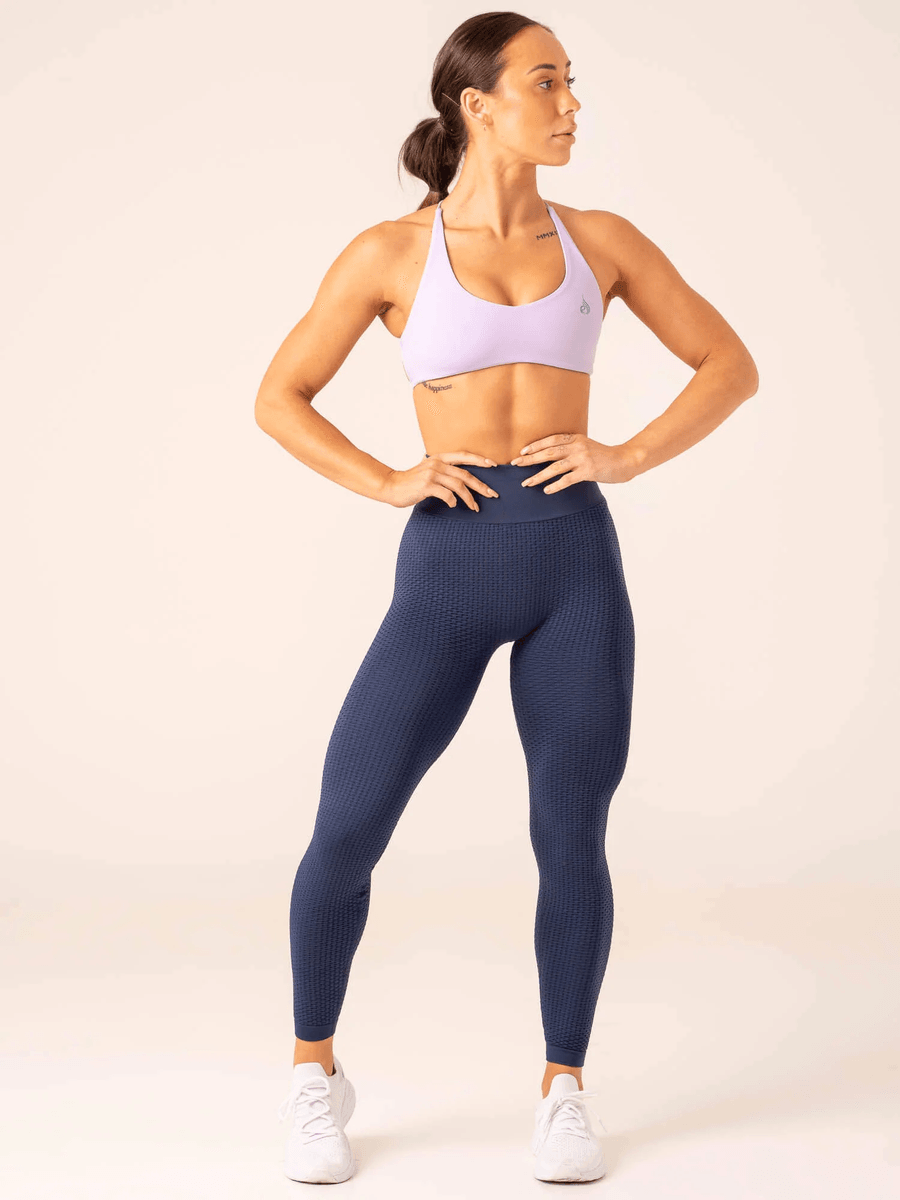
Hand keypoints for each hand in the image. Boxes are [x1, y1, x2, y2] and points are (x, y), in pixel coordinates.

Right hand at [379, 451, 500, 510]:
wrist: (391, 486)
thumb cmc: (411, 481)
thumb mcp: (428, 470)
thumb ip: (442, 470)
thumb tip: (461, 479)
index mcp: (439, 458)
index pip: (464, 455)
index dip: (479, 459)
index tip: (493, 465)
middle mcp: (437, 464)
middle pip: (466, 474)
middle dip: (481, 486)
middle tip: (492, 494)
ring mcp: (432, 474)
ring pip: (459, 486)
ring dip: (469, 498)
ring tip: (474, 507)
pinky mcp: (427, 486)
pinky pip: (447, 495)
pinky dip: (452, 502)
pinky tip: (452, 506)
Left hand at [509, 433, 636, 489]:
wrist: (624, 461)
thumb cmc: (603, 456)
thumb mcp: (586, 446)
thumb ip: (571, 448)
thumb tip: (551, 455)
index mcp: (575, 438)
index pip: (551, 440)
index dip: (535, 445)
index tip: (522, 451)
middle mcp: (577, 446)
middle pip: (549, 452)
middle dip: (530, 459)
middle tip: (516, 464)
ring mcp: (582, 459)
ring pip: (555, 467)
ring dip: (538, 476)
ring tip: (526, 483)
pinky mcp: (588, 471)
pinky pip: (567, 479)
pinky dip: (555, 485)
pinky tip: (547, 490)